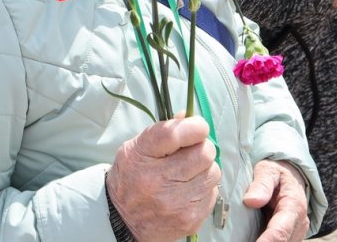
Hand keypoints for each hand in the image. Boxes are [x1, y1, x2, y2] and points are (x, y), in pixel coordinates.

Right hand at [108, 115, 218, 240]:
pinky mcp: (190, 220)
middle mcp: (158, 181)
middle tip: (192, 152)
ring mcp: (176, 204)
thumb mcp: (137, 148)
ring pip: (213, 172)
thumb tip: (190, 117)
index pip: (175, 133)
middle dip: (202, 148)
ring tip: (188, 173)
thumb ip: (163, 130)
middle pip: (203, 153)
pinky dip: (204, 188)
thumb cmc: (132, 176)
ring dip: (205, 169)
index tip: (198, 126)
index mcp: (142, 156)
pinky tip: (188, 190)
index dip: (194, 126)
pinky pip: (213, 193)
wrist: (124, 219)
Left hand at [244, 160, 309, 241]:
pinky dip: (264, 240)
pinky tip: (250, 238)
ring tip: (243, 239)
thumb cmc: (278, 174)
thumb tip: (250, 201)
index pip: (281, 230)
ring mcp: (295, 233)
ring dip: (262, 241)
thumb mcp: (269, 171)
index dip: (268, 240)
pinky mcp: (289, 237)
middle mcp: (298, 224)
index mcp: (293, 206)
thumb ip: (262, 184)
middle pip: (281, 241)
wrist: (292, 179)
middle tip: (241, 241)